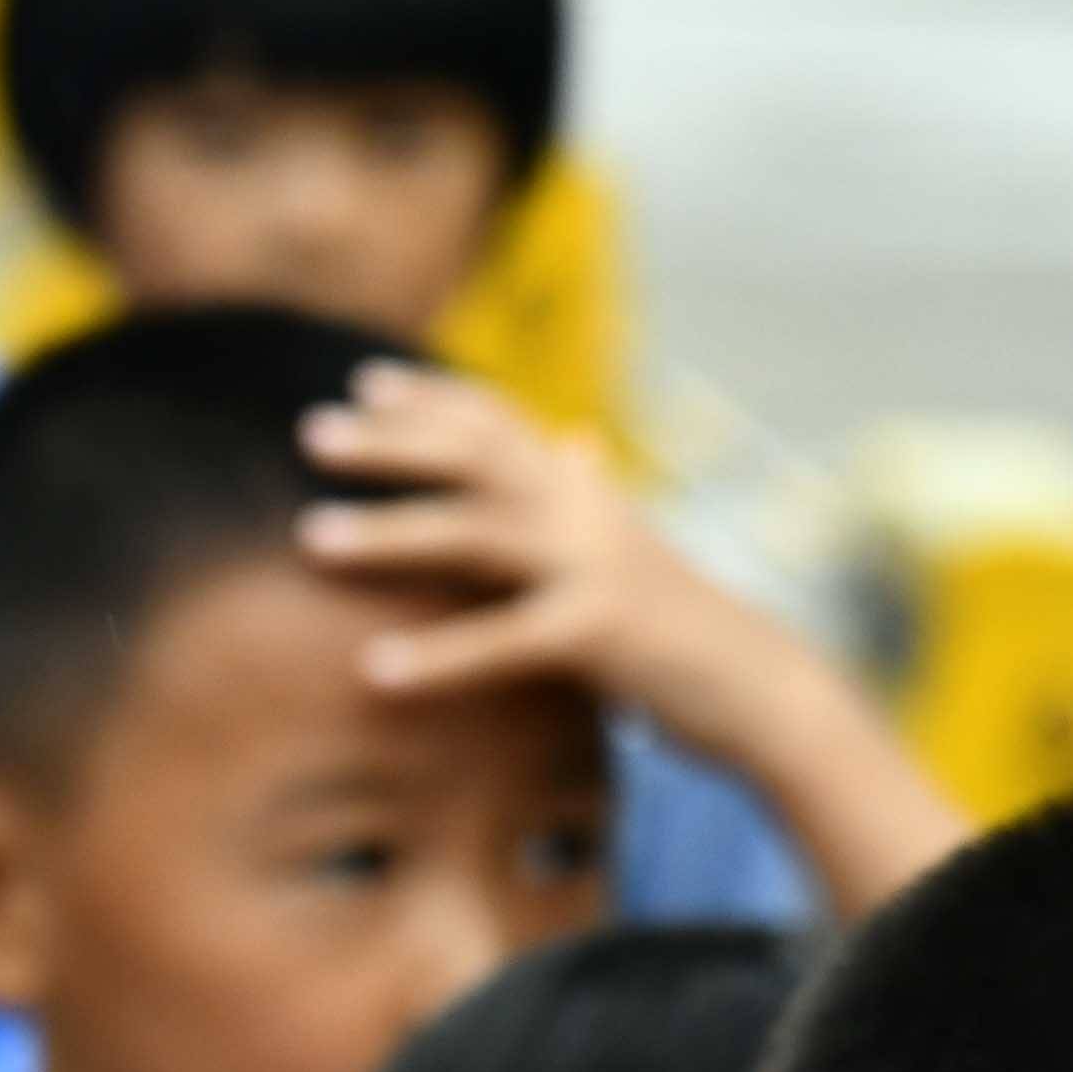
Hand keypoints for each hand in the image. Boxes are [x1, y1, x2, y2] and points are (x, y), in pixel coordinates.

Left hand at [291, 362, 776, 750]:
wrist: (765, 689)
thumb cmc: (680, 623)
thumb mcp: (628, 547)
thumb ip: (584, 497)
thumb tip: (570, 441)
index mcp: (585, 491)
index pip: (502, 424)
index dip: (435, 397)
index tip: (364, 382)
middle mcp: (588, 512)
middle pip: (477, 458)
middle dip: (393, 441)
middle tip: (310, 431)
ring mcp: (597, 566)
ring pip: (478, 533)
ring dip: (389, 532)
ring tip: (308, 537)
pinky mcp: (602, 633)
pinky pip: (504, 641)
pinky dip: (438, 655)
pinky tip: (373, 670)